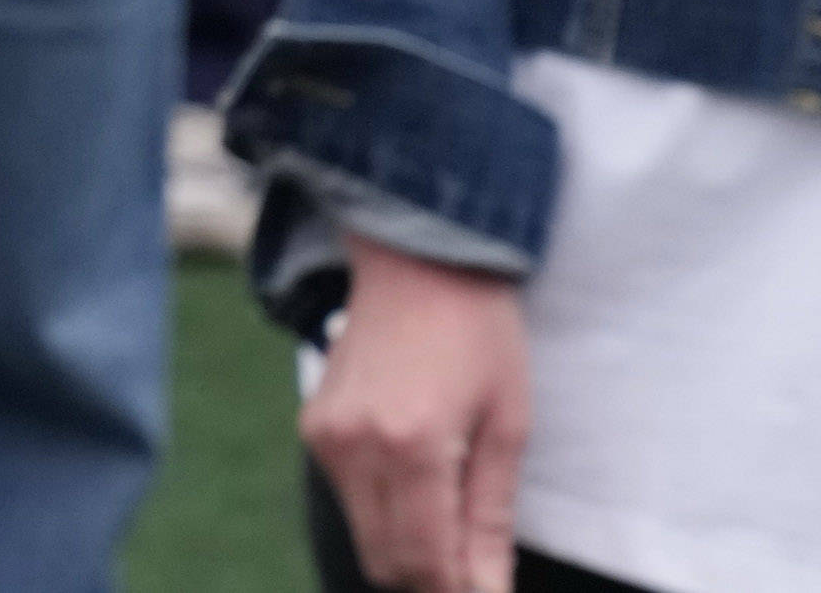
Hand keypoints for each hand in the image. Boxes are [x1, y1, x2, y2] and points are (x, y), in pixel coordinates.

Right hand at [305, 242, 528, 592]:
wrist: (416, 261)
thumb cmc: (479, 336)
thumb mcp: (507, 426)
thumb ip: (490, 518)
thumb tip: (487, 590)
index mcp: (412, 446)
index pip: (426, 563)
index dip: (461, 591)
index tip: (488, 590)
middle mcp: (355, 446)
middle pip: (386, 562)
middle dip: (434, 579)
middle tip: (477, 567)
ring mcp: (325, 436)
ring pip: (366, 537)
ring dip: (410, 548)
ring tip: (456, 517)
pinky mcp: (313, 427)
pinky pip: (350, 499)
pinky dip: (387, 512)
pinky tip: (422, 478)